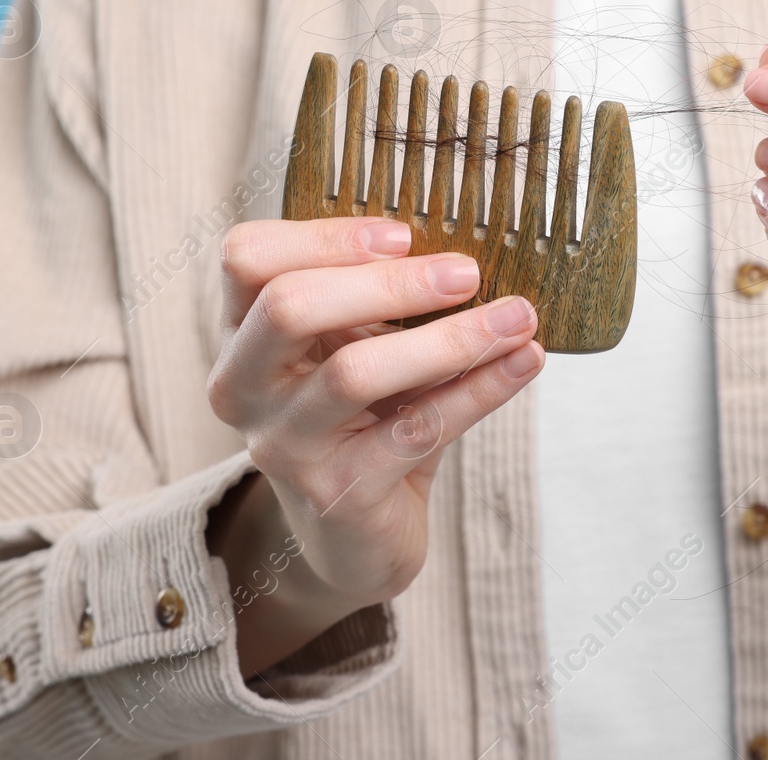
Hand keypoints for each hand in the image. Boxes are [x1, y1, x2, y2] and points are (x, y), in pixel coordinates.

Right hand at [205, 216, 543, 673]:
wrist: (357, 532)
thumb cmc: (362, 417)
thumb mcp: (356, 346)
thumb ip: (381, 298)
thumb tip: (468, 248)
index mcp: (243, 334)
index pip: (248, 258)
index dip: (324, 237)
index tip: (404, 235)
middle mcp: (243, 389)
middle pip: (290, 307)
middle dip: (388, 283)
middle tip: (467, 273)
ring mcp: (285, 446)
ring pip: (355, 373)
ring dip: (449, 338)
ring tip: (518, 318)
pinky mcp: (338, 493)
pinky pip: (416, 429)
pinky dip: (480, 389)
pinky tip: (524, 362)